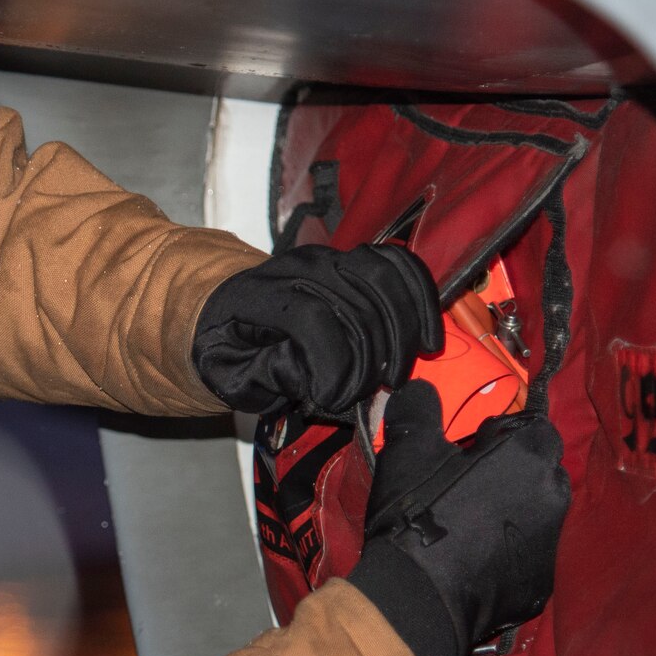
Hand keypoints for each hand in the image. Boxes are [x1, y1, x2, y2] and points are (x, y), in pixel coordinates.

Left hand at [192, 245, 441, 418]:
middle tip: (374, 393)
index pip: (310, 318)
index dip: (332, 365)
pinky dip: (422, 299)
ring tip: (399, 374)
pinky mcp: (352, 256)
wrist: (228, 309)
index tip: (335, 399)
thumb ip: (264, 375)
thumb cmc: (231, 349)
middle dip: (373, 358)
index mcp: (258, 295)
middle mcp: (295, 266)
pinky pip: (399, 264)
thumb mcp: (230, 374)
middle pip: (355, 304)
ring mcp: (327, 255)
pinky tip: (427, 338)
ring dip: (403, 332)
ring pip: (383, 280)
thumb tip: (308, 373)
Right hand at [346, 381, 570, 655]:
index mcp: (529, 454)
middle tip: (471, 486)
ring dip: (516, 514)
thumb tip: (420, 387)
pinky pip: (531, 557)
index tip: (474, 448)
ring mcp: (553, 543)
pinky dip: (511, 555)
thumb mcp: (408, 449)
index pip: (535, 427)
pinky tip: (477, 560)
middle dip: (515, 474)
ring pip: (540, 514)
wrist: (416, 597)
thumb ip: (419, 407)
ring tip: (473, 526)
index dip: (503, 435)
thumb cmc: (417, 515)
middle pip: (542, 471)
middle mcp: (554, 495)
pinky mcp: (543, 583)